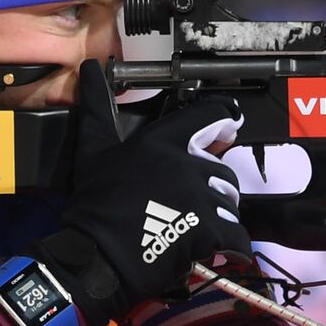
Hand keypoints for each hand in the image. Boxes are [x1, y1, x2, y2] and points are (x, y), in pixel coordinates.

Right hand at [31, 61, 248, 325]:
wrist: (93, 256)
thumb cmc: (93, 204)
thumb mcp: (92, 150)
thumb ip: (98, 108)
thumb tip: (89, 69)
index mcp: (162, 141)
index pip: (208, 115)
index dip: (225, 116)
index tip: (232, 122)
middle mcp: (185, 164)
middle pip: (223, 171)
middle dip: (214, 190)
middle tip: (194, 207)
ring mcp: (199, 198)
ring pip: (230, 205)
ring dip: (219, 220)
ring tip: (197, 233)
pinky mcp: (207, 231)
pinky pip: (236, 238)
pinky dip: (232, 249)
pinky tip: (216, 255)